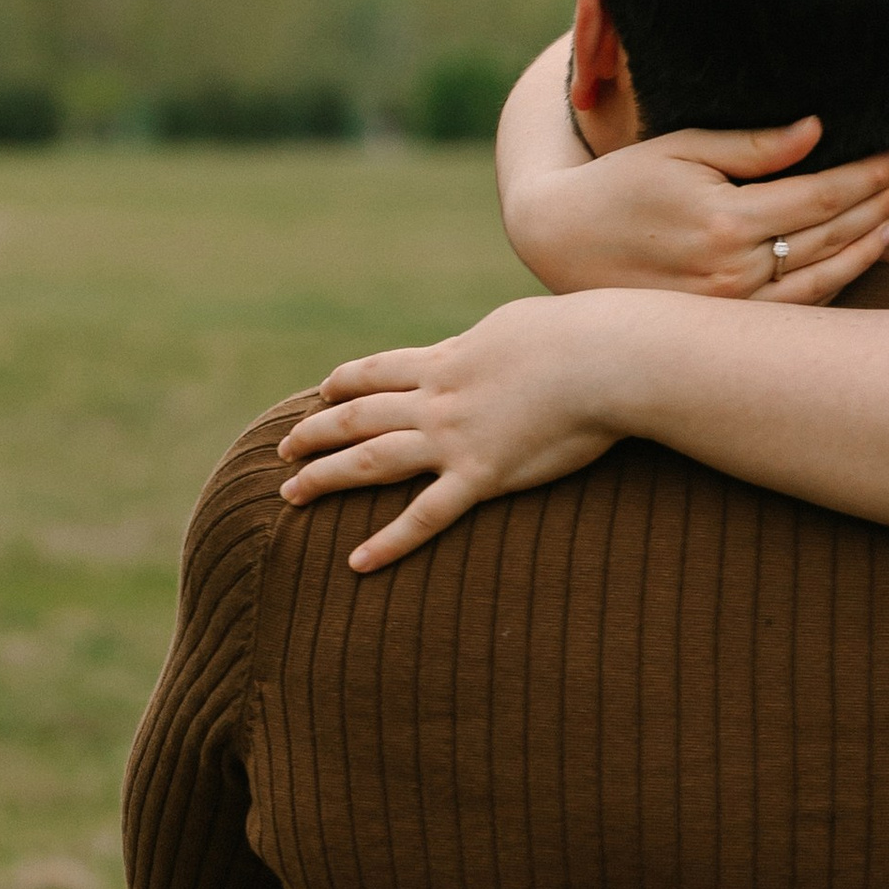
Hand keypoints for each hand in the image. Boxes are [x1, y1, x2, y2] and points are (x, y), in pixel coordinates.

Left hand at [277, 293, 666, 571]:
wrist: (605, 357)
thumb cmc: (581, 334)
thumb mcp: (523, 325)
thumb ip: (500, 343)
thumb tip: (504, 345)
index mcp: (448, 359)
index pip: (378, 370)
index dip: (344, 382)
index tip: (322, 392)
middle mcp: (437, 398)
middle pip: (357, 415)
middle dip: (315, 432)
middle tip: (284, 451)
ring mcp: (454, 438)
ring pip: (371, 459)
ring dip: (325, 476)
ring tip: (290, 494)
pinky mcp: (482, 475)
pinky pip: (425, 516)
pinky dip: (389, 541)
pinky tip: (357, 563)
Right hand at [505, 118, 888, 301]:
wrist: (563, 244)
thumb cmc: (621, 185)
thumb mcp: (680, 149)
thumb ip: (752, 146)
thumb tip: (816, 131)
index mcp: (725, 220)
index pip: (820, 196)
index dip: (869, 174)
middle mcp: (733, 271)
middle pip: (831, 235)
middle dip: (880, 202)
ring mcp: (732, 308)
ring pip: (823, 277)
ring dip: (869, 244)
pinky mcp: (725, 327)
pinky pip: (797, 310)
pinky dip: (836, 282)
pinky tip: (860, 256)